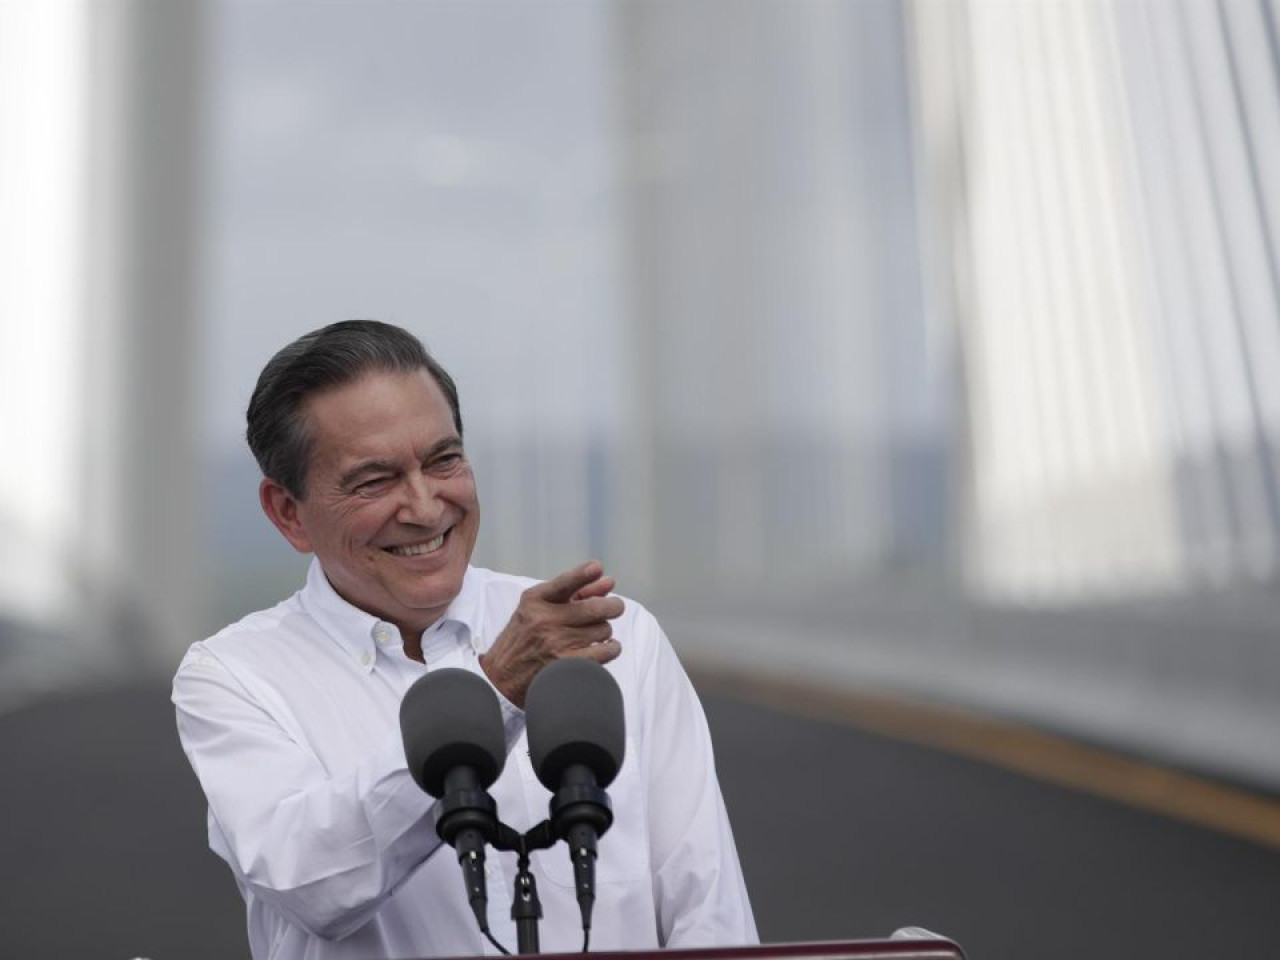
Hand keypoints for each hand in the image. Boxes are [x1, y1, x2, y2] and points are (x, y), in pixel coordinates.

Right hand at [480, 560, 623, 706]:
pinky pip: (605, 651)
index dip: (583, 574)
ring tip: (595, 633)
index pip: (564, 583)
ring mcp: (555, 643)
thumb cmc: (524, 637)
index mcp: (535, 600)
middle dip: (613, 606)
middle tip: (615, 607)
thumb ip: (575, 592)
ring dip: (604, 630)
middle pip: (596, 608)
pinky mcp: (565, 665)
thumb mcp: (538, 608)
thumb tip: (609, 582)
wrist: (501, 676)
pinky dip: (612, 648)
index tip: (596, 568)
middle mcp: (544, 619)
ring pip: (603, 629)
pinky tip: (605, 647)